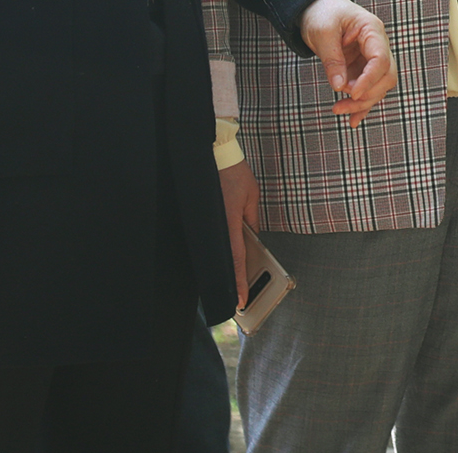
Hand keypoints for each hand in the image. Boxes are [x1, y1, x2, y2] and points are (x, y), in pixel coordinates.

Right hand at [219, 159, 261, 307]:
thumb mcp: (252, 195)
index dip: (238, 281)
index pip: (236, 258)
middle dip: (230, 282)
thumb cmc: (235, 173)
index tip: (240, 300)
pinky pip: (212, 241)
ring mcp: (209, 224)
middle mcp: (217, 227)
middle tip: (236, 303)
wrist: (214, 154)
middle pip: (224, 261)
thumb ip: (253, 219)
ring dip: (223, 270)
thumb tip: (253, 237)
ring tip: (230, 288)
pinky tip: (222, 263)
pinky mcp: (204, 220)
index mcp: (230, 222)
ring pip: (216, 254)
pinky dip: (218, 253)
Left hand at [300, 0, 397, 126]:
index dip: (369, 79)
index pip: (381, 59)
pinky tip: (353, 119)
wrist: (317, 8)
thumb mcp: (323, 33)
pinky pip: (368, 89)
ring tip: (339, 110)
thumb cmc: (322, 13)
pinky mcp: (362, 69)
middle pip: (386, 76)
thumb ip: (332, 60)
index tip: (352, 93)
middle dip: (367, 94)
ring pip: (379, 87)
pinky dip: (362, 105)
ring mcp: (371, 58)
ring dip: (362, 102)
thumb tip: (340, 87)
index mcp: (372, 30)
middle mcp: (377, 45)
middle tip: (342, 103)